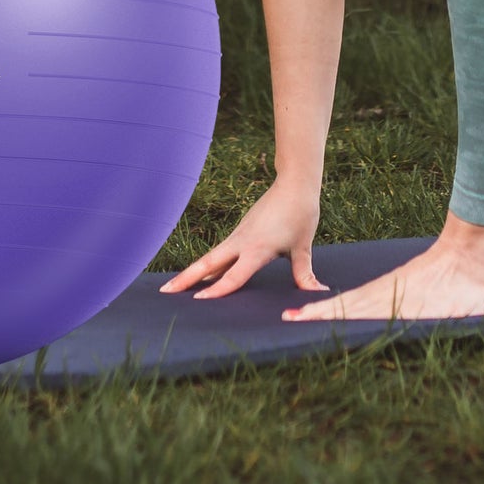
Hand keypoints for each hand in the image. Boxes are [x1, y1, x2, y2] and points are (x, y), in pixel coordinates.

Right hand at [160, 176, 325, 300]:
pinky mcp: (240, 233)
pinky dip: (208, 266)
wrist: (294, 184)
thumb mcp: (303, 246)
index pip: (234, 274)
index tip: (199, 299)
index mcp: (257, 248)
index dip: (218, 288)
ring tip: (173, 288)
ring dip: (193, 273)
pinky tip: (202, 276)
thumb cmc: (300, 214)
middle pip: (208, 263)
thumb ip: (305, 273)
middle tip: (165, 291)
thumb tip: (318, 293)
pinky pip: (220, 253)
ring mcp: (238, 236)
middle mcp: (242, 242)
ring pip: (211, 258)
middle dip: (187, 278)